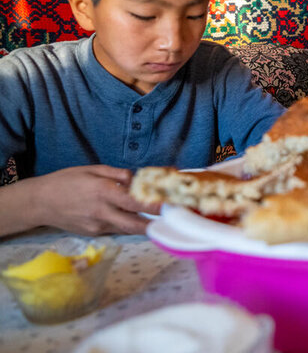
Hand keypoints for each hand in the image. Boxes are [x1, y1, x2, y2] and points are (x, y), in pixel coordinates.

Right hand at [29, 165, 159, 234]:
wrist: (40, 202)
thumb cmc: (66, 181)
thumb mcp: (93, 170)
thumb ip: (118, 175)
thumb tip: (137, 179)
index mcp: (103, 192)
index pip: (135, 202)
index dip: (155, 205)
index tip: (171, 205)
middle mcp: (102, 211)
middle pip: (135, 224)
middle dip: (156, 224)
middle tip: (172, 219)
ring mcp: (97, 226)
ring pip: (127, 229)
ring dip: (144, 226)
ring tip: (160, 220)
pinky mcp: (92, 233)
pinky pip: (115, 229)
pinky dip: (127, 225)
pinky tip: (135, 219)